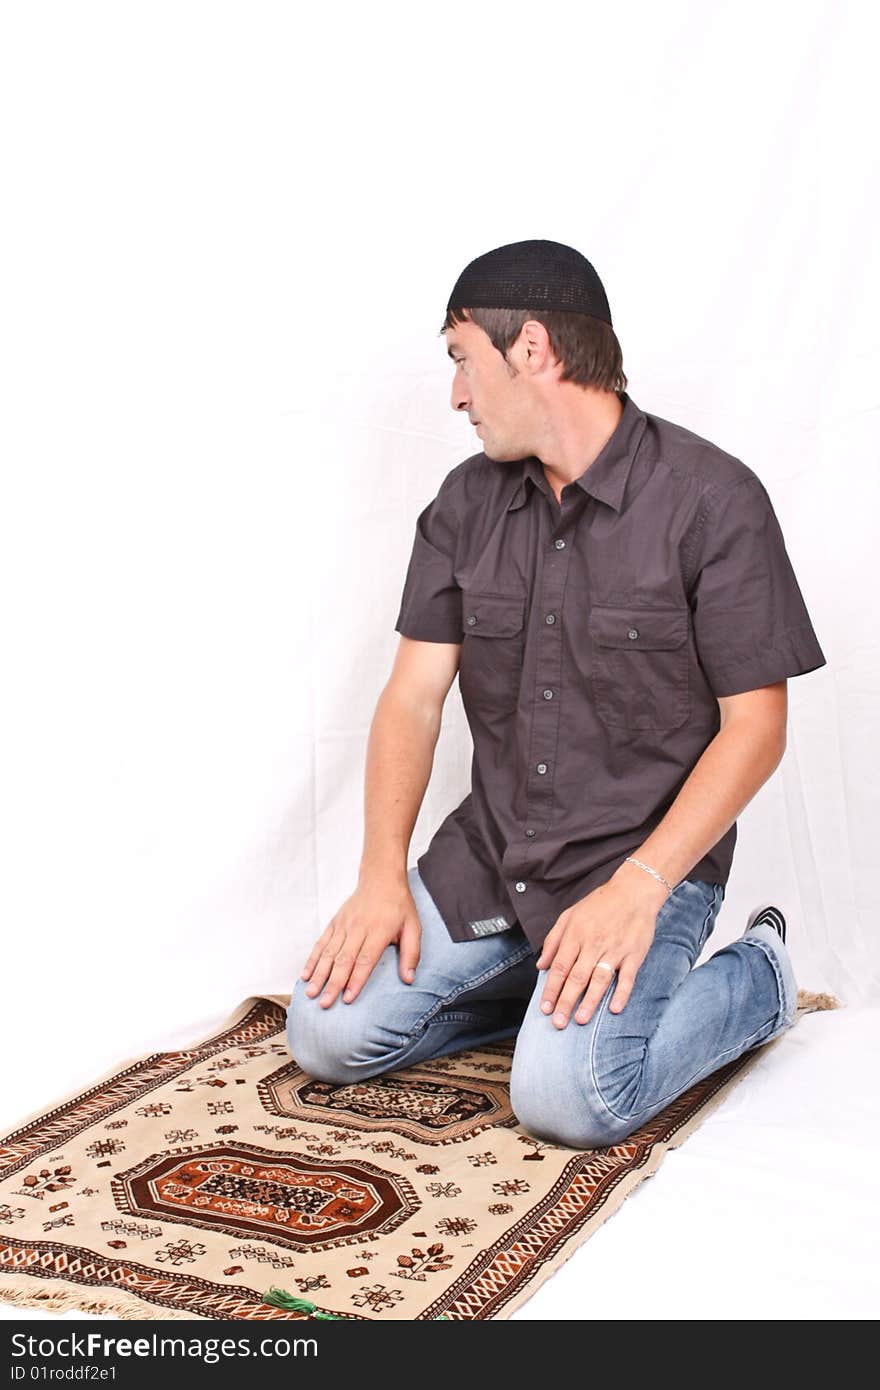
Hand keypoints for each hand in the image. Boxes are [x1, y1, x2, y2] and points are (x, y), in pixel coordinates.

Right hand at [299, 872, 420, 1008]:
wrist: (381, 878)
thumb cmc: (399, 905)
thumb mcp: (413, 927)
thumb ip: (412, 954)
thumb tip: (409, 979)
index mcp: (378, 931)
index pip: (365, 959)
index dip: (356, 980)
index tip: (348, 999)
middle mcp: (358, 928)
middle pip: (343, 960)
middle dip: (333, 983)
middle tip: (324, 1003)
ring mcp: (343, 925)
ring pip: (328, 953)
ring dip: (318, 974)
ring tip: (310, 993)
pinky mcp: (335, 922)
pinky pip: (321, 943)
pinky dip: (312, 959)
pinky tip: (305, 974)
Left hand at [534, 872, 666, 1027]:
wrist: (633, 891)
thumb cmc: (599, 904)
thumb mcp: (570, 915)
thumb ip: (553, 940)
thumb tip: (540, 965)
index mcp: (575, 935)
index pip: (559, 967)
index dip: (551, 989)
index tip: (544, 1008)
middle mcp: (593, 944)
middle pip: (576, 977)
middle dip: (565, 1001)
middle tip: (558, 1023)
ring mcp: (615, 949)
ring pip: (599, 979)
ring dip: (590, 1001)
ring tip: (580, 1020)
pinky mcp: (634, 954)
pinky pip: (627, 976)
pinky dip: (622, 993)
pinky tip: (615, 1009)